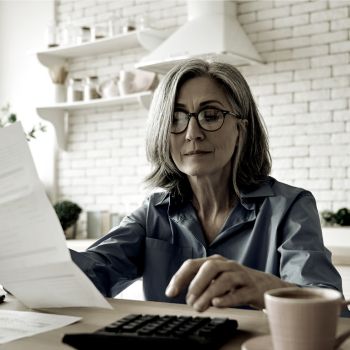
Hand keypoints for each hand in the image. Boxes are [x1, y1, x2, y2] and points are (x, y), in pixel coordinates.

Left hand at [165, 254, 294, 311]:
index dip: (180, 277)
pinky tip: (217, 304)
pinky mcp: (252, 289)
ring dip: (209, 293)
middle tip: (189, 300)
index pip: (193, 264)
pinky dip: (227, 298)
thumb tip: (186, 297)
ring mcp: (241, 275)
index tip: (170, 293)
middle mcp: (227, 265)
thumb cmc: (235, 283)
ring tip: (199, 307)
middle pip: (210, 267)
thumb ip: (201, 285)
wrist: (265, 285)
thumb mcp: (216, 279)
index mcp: (215, 261)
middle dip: (196, 283)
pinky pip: (240, 293)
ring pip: (225, 279)